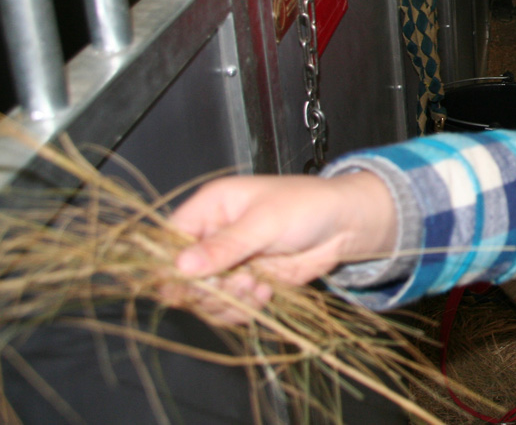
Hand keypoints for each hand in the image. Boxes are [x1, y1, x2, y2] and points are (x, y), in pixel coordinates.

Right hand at [168, 171, 395, 321]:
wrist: (345, 225)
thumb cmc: (308, 206)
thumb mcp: (264, 222)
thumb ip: (225, 246)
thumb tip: (181, 266)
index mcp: (211, 207)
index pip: (170, 238)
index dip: (172, 263)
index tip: (186, 282)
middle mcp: (213, 236)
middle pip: (182, 276)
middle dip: (207, 287)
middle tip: (238, 281)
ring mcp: (229, 263)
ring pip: (204, 297)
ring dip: (228, 299)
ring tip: (257, 284)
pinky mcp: (246, 283)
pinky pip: (228, 307)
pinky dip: (244, 307)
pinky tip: (266, 291)